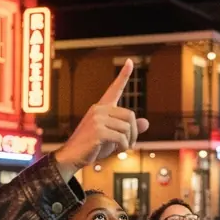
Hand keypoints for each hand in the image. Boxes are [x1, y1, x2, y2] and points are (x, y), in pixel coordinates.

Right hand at [54, 60, 148, 177]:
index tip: (130, 61)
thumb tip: (146, 122)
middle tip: (130, 144)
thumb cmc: (93, 147)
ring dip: (128, 142)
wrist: (73, 157)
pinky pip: (121, 137)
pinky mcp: (98, 131)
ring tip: (122, 149)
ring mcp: (97, 119)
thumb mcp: (113, 137)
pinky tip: (117, 151)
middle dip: (134, 132)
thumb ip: (128, 129)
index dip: (123, 76)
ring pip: (127, 128)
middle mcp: (99, 110)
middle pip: (130, 115)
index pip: (114, 89)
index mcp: (101, 108)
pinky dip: (123, 147)